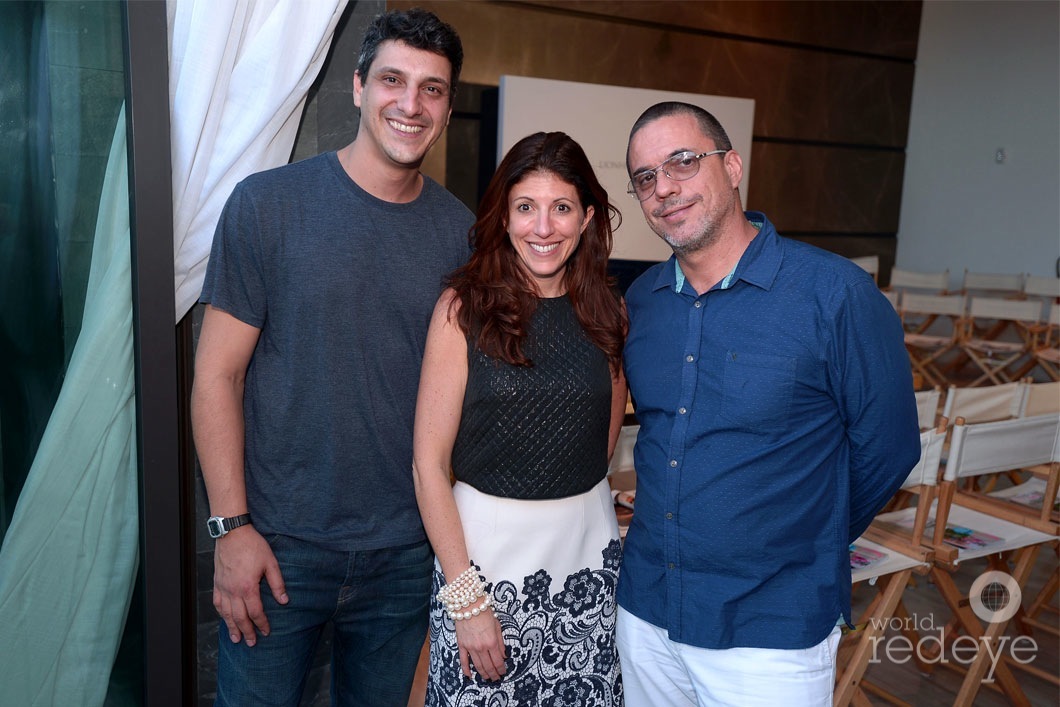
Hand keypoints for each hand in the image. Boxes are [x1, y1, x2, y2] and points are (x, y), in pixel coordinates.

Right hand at [212, 526, 287, 645]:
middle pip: (240, 617)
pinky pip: (217, 603)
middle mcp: (233, 591)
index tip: (267, 632)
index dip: (262, 624)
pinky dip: (221, 614)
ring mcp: (223, 587)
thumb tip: (284, 601)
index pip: (256, 612)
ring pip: (226, 613)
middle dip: (247, 632)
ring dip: (232, 627)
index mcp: (248, 587)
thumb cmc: (253, 546)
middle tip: (252, 643)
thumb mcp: (271, 563)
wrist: (232, 533)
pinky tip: (225, 619)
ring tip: (236, 639)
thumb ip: (277, 584)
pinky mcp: (217, 582)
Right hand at [454, 610, 506, 680]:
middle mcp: (481, 647)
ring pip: (478, 665)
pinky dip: (466, 669)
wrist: (468, 605)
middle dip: (493, 674)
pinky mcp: (462, 645)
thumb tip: (504, 655)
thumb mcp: (497, 626)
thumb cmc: (484, 612)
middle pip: (488, 666)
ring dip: (483, 674)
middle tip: (496, 678)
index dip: (501, 669)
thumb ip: (501, 642)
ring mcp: (470, 647)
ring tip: (487, 678)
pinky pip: (463, 660)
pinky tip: (470, 676)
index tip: (503, 672)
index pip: (498, 661)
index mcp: (492, 642)